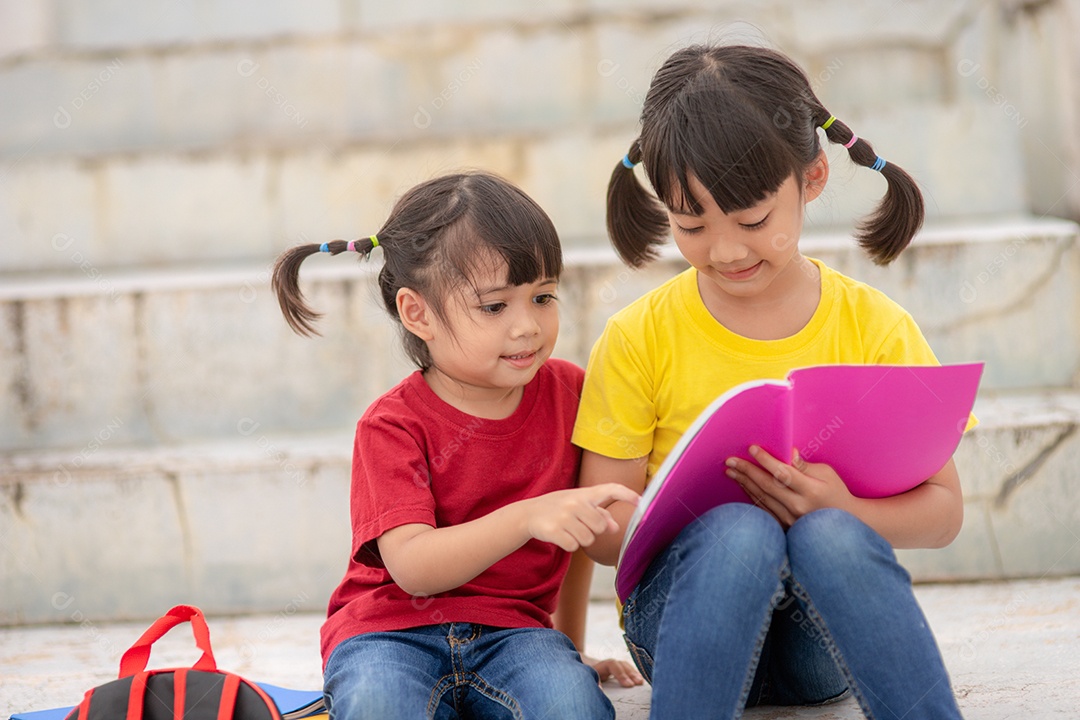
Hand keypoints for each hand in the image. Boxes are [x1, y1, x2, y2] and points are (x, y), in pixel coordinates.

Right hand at [524, 484, 639, 551]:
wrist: (528, 513)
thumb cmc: (559, 509)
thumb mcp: (579, 506)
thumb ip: (599, 515)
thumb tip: (615, 527)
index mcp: (584, 494)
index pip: (610, 489)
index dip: (627, 494)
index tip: (641, 502)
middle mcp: (575, 502)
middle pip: (600, 526)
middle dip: (593, 531)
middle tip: (579, 525)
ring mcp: (564, 516)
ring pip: (588, 539)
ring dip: (581, 539)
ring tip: (569, 530)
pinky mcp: (554, 530)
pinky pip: (573, 546)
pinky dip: (569, 545)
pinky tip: (560, 536)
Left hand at [582, 654, 643, 686]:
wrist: (586, 668)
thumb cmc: (588, 674)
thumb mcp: (588, 676)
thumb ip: (595, 683)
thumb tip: (599, 691)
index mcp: (602, 664)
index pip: (613, 665)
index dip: (621, 675)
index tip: (629, 685)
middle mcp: (610, 663)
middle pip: (622, 665)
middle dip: (631, 674)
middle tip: (638, 683)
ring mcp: (615, 664)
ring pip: (626, 666)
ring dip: (634, 673)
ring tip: (641, 681)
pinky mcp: (618, 668)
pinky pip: (628, 669)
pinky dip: (634, 674)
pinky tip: (640, 679)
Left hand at [725, 447, 852, 527]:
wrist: (844, 521)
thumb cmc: (835, 491)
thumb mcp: (826, 473)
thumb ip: (805, 465)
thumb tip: (789, 452)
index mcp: (811, 490)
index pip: (783, 473)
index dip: (766, 460)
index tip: (752, 448)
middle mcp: (799, 506)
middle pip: (767, 485)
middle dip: (746, 471)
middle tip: (730, 460)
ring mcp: (791, 519)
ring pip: (762, 498)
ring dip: (744, 482)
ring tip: (731, 471)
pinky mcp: (785, 526)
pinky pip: (764, 509)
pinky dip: (752, 495)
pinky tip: (743, 485)